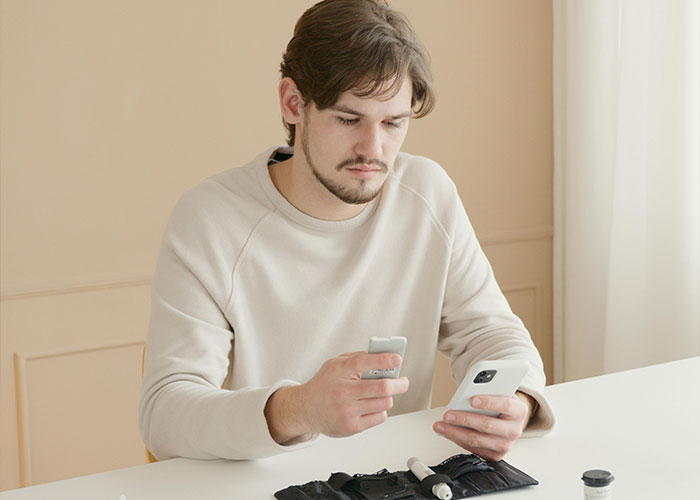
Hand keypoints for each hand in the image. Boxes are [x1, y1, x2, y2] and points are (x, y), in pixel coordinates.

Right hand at [265, 352, 408, 442]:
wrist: (306, 409)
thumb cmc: (325, 384)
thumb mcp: (335, 364)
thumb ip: (358, 358)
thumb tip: (383, 357)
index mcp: (340, 371)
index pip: (365, 362)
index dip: (385, 359)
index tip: (397, 358)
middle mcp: (344, 391)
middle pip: (383, 387)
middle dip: (399, 383)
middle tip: (403, 381)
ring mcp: (348, 410)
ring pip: (385, 403)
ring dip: (387, 397)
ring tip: (380, 394)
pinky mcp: (352, 426)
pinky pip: (379, 417)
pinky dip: (380, 410)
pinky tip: (370, 406)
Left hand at [432, 392, 533, 461]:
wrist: (508, 420)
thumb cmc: (500, 404)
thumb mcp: (499, 393)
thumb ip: (488, 391)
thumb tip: (467, 392)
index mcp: (519, 411)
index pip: (506, 405)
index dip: (489, 402)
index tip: (472, 399)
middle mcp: (514, 430)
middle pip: (487, 425)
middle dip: (465, 419)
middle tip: (448, 414)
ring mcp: (505, 445)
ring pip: (477, 440)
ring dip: (455, 432)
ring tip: (441, 425)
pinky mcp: (495, 455)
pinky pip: (473, 449)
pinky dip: (457, 439)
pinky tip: (447, 432)